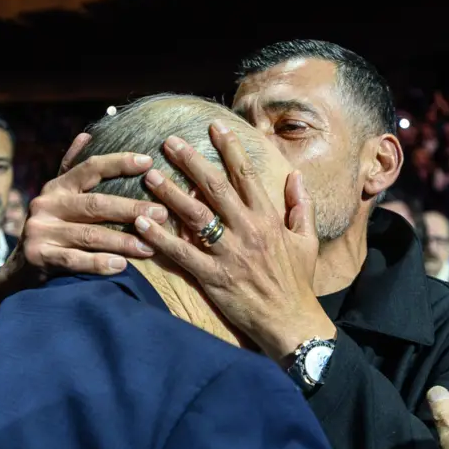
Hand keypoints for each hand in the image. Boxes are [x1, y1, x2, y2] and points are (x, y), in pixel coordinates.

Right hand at [0, 133, 168, 313]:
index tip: (148, 162)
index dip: (119, 162)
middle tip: (162, 213)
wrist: (20, 268)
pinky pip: (74, 259)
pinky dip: (99, 263)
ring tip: (149, 247)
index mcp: (57, 187)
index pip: (90, 168)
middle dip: (131, 208)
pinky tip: (121, 266)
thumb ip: (72, 169)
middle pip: (95, 204)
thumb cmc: (52, 229)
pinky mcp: (38, 256)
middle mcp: (47, 204)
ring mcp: (40, 230)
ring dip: (122, 241)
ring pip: (89, 234)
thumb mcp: (59, 197)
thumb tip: (86, 136)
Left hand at [132, 123, 333, 360]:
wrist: (291, 321)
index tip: (214, 127)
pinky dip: (160, 238)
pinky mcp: (213, 277)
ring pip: (195, 216)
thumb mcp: (306, 240)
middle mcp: (248, 230)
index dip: (230, 148)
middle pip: (214, 188)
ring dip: (170, 194)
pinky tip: (141, 223)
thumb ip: (301, 206)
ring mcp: (229, 254)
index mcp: (268, 218)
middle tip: (169, 142)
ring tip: (149, 176)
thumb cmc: (298, 282)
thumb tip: (296, 176)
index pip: (246, 175)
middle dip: (190, 162)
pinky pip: (182, 254)